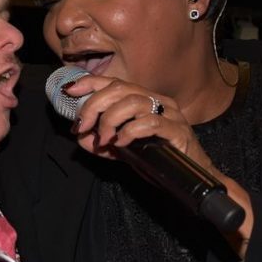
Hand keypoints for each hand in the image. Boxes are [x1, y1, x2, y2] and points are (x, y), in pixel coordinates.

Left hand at [63, 75, 254, 255]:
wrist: (192, 180)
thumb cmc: (160, 160)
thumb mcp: (124, 150)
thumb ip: (103, 142)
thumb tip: (80, 137)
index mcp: (146, 100)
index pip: (115, 82)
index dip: (90, 83)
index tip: (70, 91)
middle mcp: (158, 101)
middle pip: (119, 89)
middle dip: (94, 106)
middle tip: (83, 127)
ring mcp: (170, 114)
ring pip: (132, 102)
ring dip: (110, 120)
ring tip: (104, 140)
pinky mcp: (178, 130)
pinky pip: (150, 122)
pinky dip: (130, 131)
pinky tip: (122, 143)